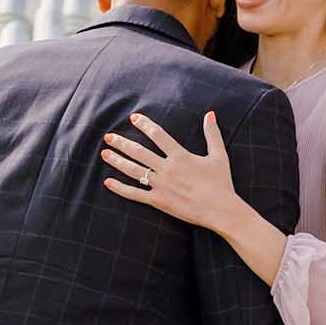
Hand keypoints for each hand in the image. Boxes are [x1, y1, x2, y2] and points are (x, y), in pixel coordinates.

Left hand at [102, 112, 239, 234]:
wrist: (220, 210)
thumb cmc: (221, 183)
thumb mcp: (218, 156)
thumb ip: (212, 134)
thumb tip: (210, 114)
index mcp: (180, 156)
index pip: (158, 135)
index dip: (144, 125)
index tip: (133, 118)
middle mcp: (167, 169)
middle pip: (139, 152)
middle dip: (122, 143)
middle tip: (108, 136)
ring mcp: (161, 186)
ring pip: (134, 171)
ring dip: (117, 161)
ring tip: (104, 153)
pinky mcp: (159, 201)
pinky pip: (135, 194)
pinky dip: (120, 188)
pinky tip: (108, 182)